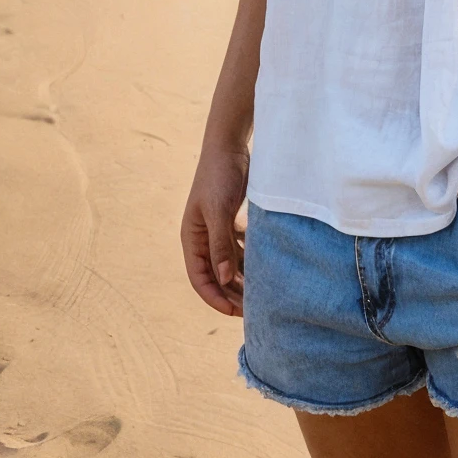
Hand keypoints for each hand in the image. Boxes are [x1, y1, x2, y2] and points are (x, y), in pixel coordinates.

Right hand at [180, 145, 248, 314]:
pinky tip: (266, 268)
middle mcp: (202, 237)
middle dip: (232, 293)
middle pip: (216, 275)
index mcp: (192, 238)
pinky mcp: (231, 220)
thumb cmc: (219, 175)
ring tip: (262, 293)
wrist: (229, 144)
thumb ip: (221, 244)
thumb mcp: (219, 210)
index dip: (215, 298)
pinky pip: (240, 248)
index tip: (235, 313)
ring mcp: (217, 229)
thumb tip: (223, 278)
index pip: (200, 279)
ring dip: (242, 279)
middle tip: (255, 309)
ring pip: (229, 263)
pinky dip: (250, 260)